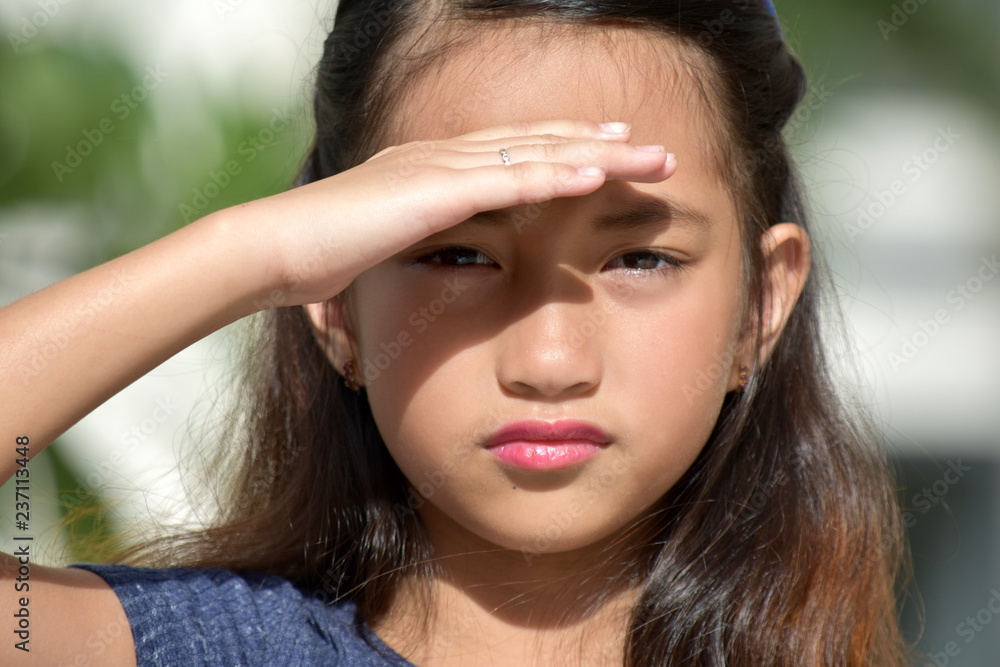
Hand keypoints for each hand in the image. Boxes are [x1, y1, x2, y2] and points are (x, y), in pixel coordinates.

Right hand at [233, 119, 676, 306]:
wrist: (273, 250)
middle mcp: (443, 156)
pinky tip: (599, 176)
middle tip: (650, 146)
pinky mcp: (433, 193)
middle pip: (538, 144)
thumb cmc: (320, 256)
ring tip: (649, 156)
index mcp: (433, 167)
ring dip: (598, 156)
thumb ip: (418, 240)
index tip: (606, 151)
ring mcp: (439, 169)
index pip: (514, 150)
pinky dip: (558, 177)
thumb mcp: (383, 243)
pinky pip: (509, 183)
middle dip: (598, 144)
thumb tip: (442, 258)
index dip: (565, 147)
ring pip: (537, 156)